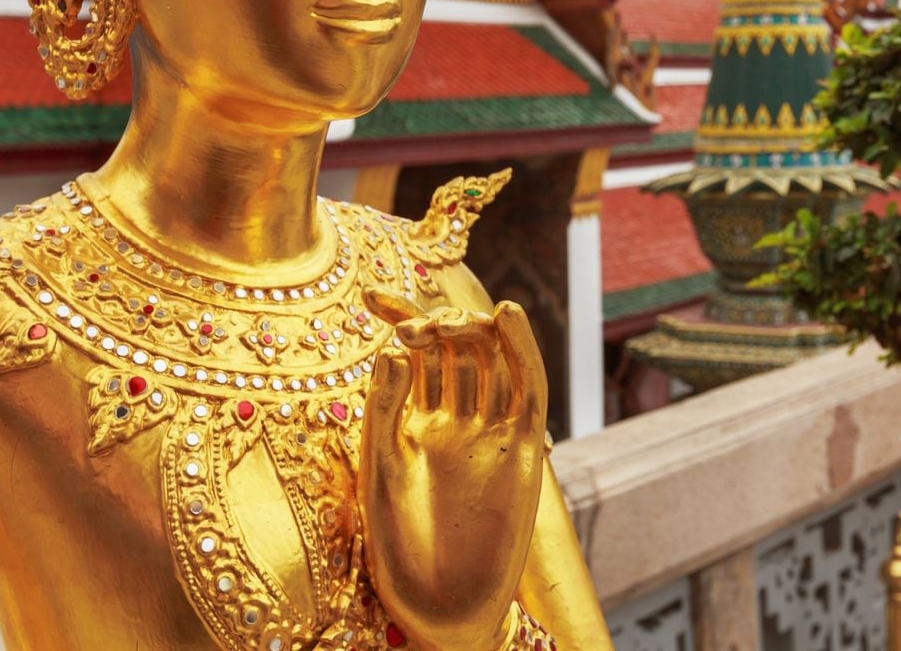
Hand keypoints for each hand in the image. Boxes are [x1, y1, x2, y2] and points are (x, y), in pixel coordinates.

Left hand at [359, 291, 547, 650]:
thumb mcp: (379, 472)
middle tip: (419, 325)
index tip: (374, 294)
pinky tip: (506, 314)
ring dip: (475, 328)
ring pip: (490, 359)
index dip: (396, 319)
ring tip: (459, 315)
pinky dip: (521, 348)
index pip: (409, 356)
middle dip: (437, 323)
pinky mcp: (523, 447)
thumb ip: (387, 411)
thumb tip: (394, 348)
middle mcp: (451, 421)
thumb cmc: (400, 551)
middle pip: (453, 348)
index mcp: (409, 425)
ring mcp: (488, 432)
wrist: (441, 606)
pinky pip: (526, 387)